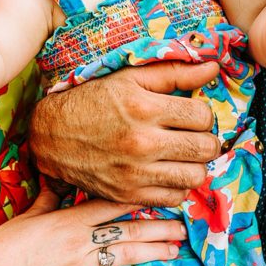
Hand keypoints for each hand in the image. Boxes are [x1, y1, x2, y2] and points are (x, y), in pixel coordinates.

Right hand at [0, 188, 187, 265]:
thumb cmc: (3, 243)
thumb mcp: (29, 214)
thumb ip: (50, 196)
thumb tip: (58, 175)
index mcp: (69, 218)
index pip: (113, 203)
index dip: (142, 199)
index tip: (162, 197)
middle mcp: (79, 241)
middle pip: (128, 229)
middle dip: (159, 227)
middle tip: (182, 226)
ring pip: (126, 256)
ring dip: (154, 253)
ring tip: (175, 251)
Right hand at [29, 62, 222, 207]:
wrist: (51, 135)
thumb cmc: (93, 101)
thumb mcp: (129, 78)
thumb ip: (175, 73)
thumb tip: (214, 68)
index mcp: (144, 108)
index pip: (204, 116)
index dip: (202, 114)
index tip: (191, 115)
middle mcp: (142, 143)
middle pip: (206, 149)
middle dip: (205, 140)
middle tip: (192, 136)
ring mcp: (136, 173)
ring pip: (196, 177)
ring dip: (194, 165)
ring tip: (181, 155)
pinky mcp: (128, 194)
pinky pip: (174, 198)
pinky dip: (176, 186)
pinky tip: (166, 171)